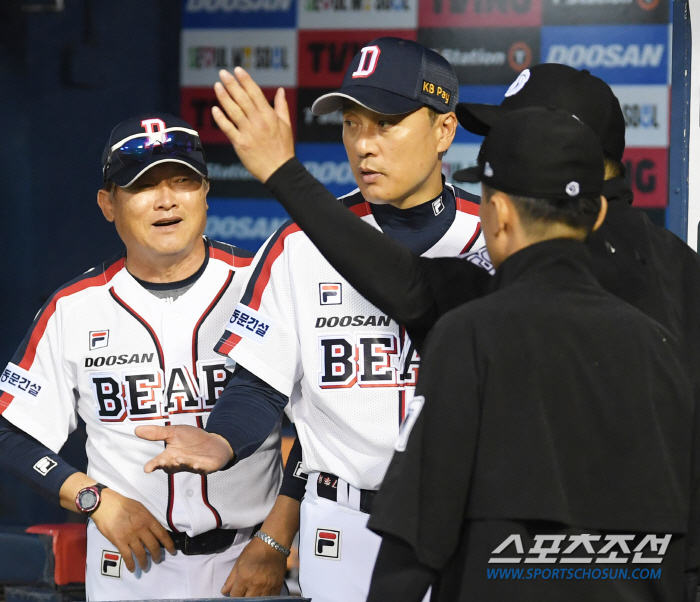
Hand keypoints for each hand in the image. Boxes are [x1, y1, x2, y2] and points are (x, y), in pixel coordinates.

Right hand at [91, 489, 175, 572]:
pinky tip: (133, 569)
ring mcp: (130, 536)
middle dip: (157, 555)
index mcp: (148, 519)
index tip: (172, 551)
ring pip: (141, 553)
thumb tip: (153, 528)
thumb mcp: (141, 508)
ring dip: (144, 562)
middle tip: (158, 560)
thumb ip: (148, 518)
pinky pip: (127, 556)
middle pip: (153, 545)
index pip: (162, 534)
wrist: (106, 505)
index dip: (168, 544)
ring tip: (145, 567)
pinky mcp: (119, 542)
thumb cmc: (124, 504)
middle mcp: (141, 529)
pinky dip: (130, 564)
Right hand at [135, 424, 233, 474]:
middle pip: (171, 467)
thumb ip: (157, 433)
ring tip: (180, 458)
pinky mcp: (206, 467)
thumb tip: (136, 429)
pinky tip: (198, 464)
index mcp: (171, 456)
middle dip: (167, 464)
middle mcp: (180, 463)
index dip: (153, 465)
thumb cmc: (192, 439)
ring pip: (186, 467)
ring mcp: (193, 466)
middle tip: (162, 461)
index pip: (159, 462)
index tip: (147, 468)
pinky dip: (200, 467)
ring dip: (183, 463)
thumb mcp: (174, 432)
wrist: (214, 442)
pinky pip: (202, 469)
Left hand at [212, 67, 294, 182]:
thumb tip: (280, 90)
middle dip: (232, 84)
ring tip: (217, 86)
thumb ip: (282, 106)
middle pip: (242, 99)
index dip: (245, 80)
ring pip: (233, 111)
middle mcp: (258, 122)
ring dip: (224, 97)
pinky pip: (228, 128)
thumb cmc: (284, 149)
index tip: (238, 70)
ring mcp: (248, 133)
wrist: (279, 171)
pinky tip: (215, 109)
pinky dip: (221, 118)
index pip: (255, 93)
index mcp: (270, 116)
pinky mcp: (240, 144)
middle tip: (223, 73)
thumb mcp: (286, 125)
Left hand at [221, 536, 286, 596]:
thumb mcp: (239, 562)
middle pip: (246, 601)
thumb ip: (231, 579)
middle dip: (243, 597)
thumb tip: (224, 591)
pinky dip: (265, 597)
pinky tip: (263, 592)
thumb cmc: (254, 550)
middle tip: (245, 591)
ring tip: (254, 591)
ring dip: (254, 598)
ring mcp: (268, 588)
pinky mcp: (277, 587)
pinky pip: (270, 599)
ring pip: (258, 601)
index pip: (235, 596)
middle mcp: (256, 586)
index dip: (234, 594)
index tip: (236, 590)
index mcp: (244, 579)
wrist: (273, 543)